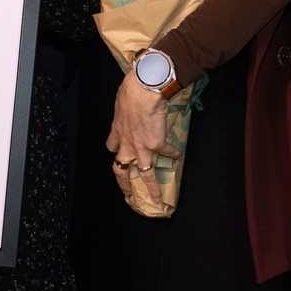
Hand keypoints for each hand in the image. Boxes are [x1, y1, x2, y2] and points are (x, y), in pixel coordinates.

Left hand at [106, 72, 178, 205]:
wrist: (143, 92)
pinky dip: (174, 154)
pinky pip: (168, 152)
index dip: (115, 152)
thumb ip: (125, 112)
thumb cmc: (131, 92)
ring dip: (152, 188)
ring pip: (145, 174)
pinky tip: (178, 156)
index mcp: (117, 132)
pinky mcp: (157, 144)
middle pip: (121, 169)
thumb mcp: (121, 104)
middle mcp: (127, 144)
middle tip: (128, 193)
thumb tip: (129, 109)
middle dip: (124, 183)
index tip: (118, 156)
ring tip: (157, 198)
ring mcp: (142, 147)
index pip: (112, 148)